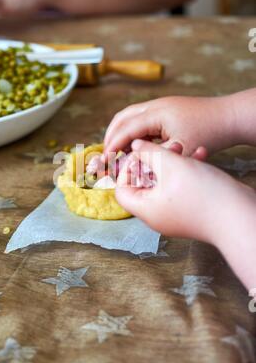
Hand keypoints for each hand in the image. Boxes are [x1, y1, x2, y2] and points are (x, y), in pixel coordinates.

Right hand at [104, 95, 237, 159]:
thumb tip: (134, 166)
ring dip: (122, 131)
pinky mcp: (167, 109)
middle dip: (111, 135)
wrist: (230, 117)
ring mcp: (162, 104)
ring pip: (131, 115)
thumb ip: (155, 157)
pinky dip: (134, 130)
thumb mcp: (181, 150)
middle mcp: (156, 104)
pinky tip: (137, 145)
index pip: (126, 128)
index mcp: (157, 113)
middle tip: (107, 154)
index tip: (104, 159)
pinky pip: (142, 117)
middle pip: (123, 117)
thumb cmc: (209, 134)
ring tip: (118, 151)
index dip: (113, 144)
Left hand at [116, 140, 251, 244]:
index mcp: (146, 209)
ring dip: (174, 162)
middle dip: (155, 160)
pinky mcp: (192, 210)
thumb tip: (135, 146)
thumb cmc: (204, 194)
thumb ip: (150, 152)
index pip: (121, 189)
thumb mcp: (172, 165)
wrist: (240, 216)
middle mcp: (157, 214)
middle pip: (144, 184)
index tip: (142, 154)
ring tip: (186, 148)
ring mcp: (175, 214)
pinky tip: (200, 156)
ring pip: (165, 182)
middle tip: (169, 147)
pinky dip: (187, 171)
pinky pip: (181, 188)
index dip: (127, 168)